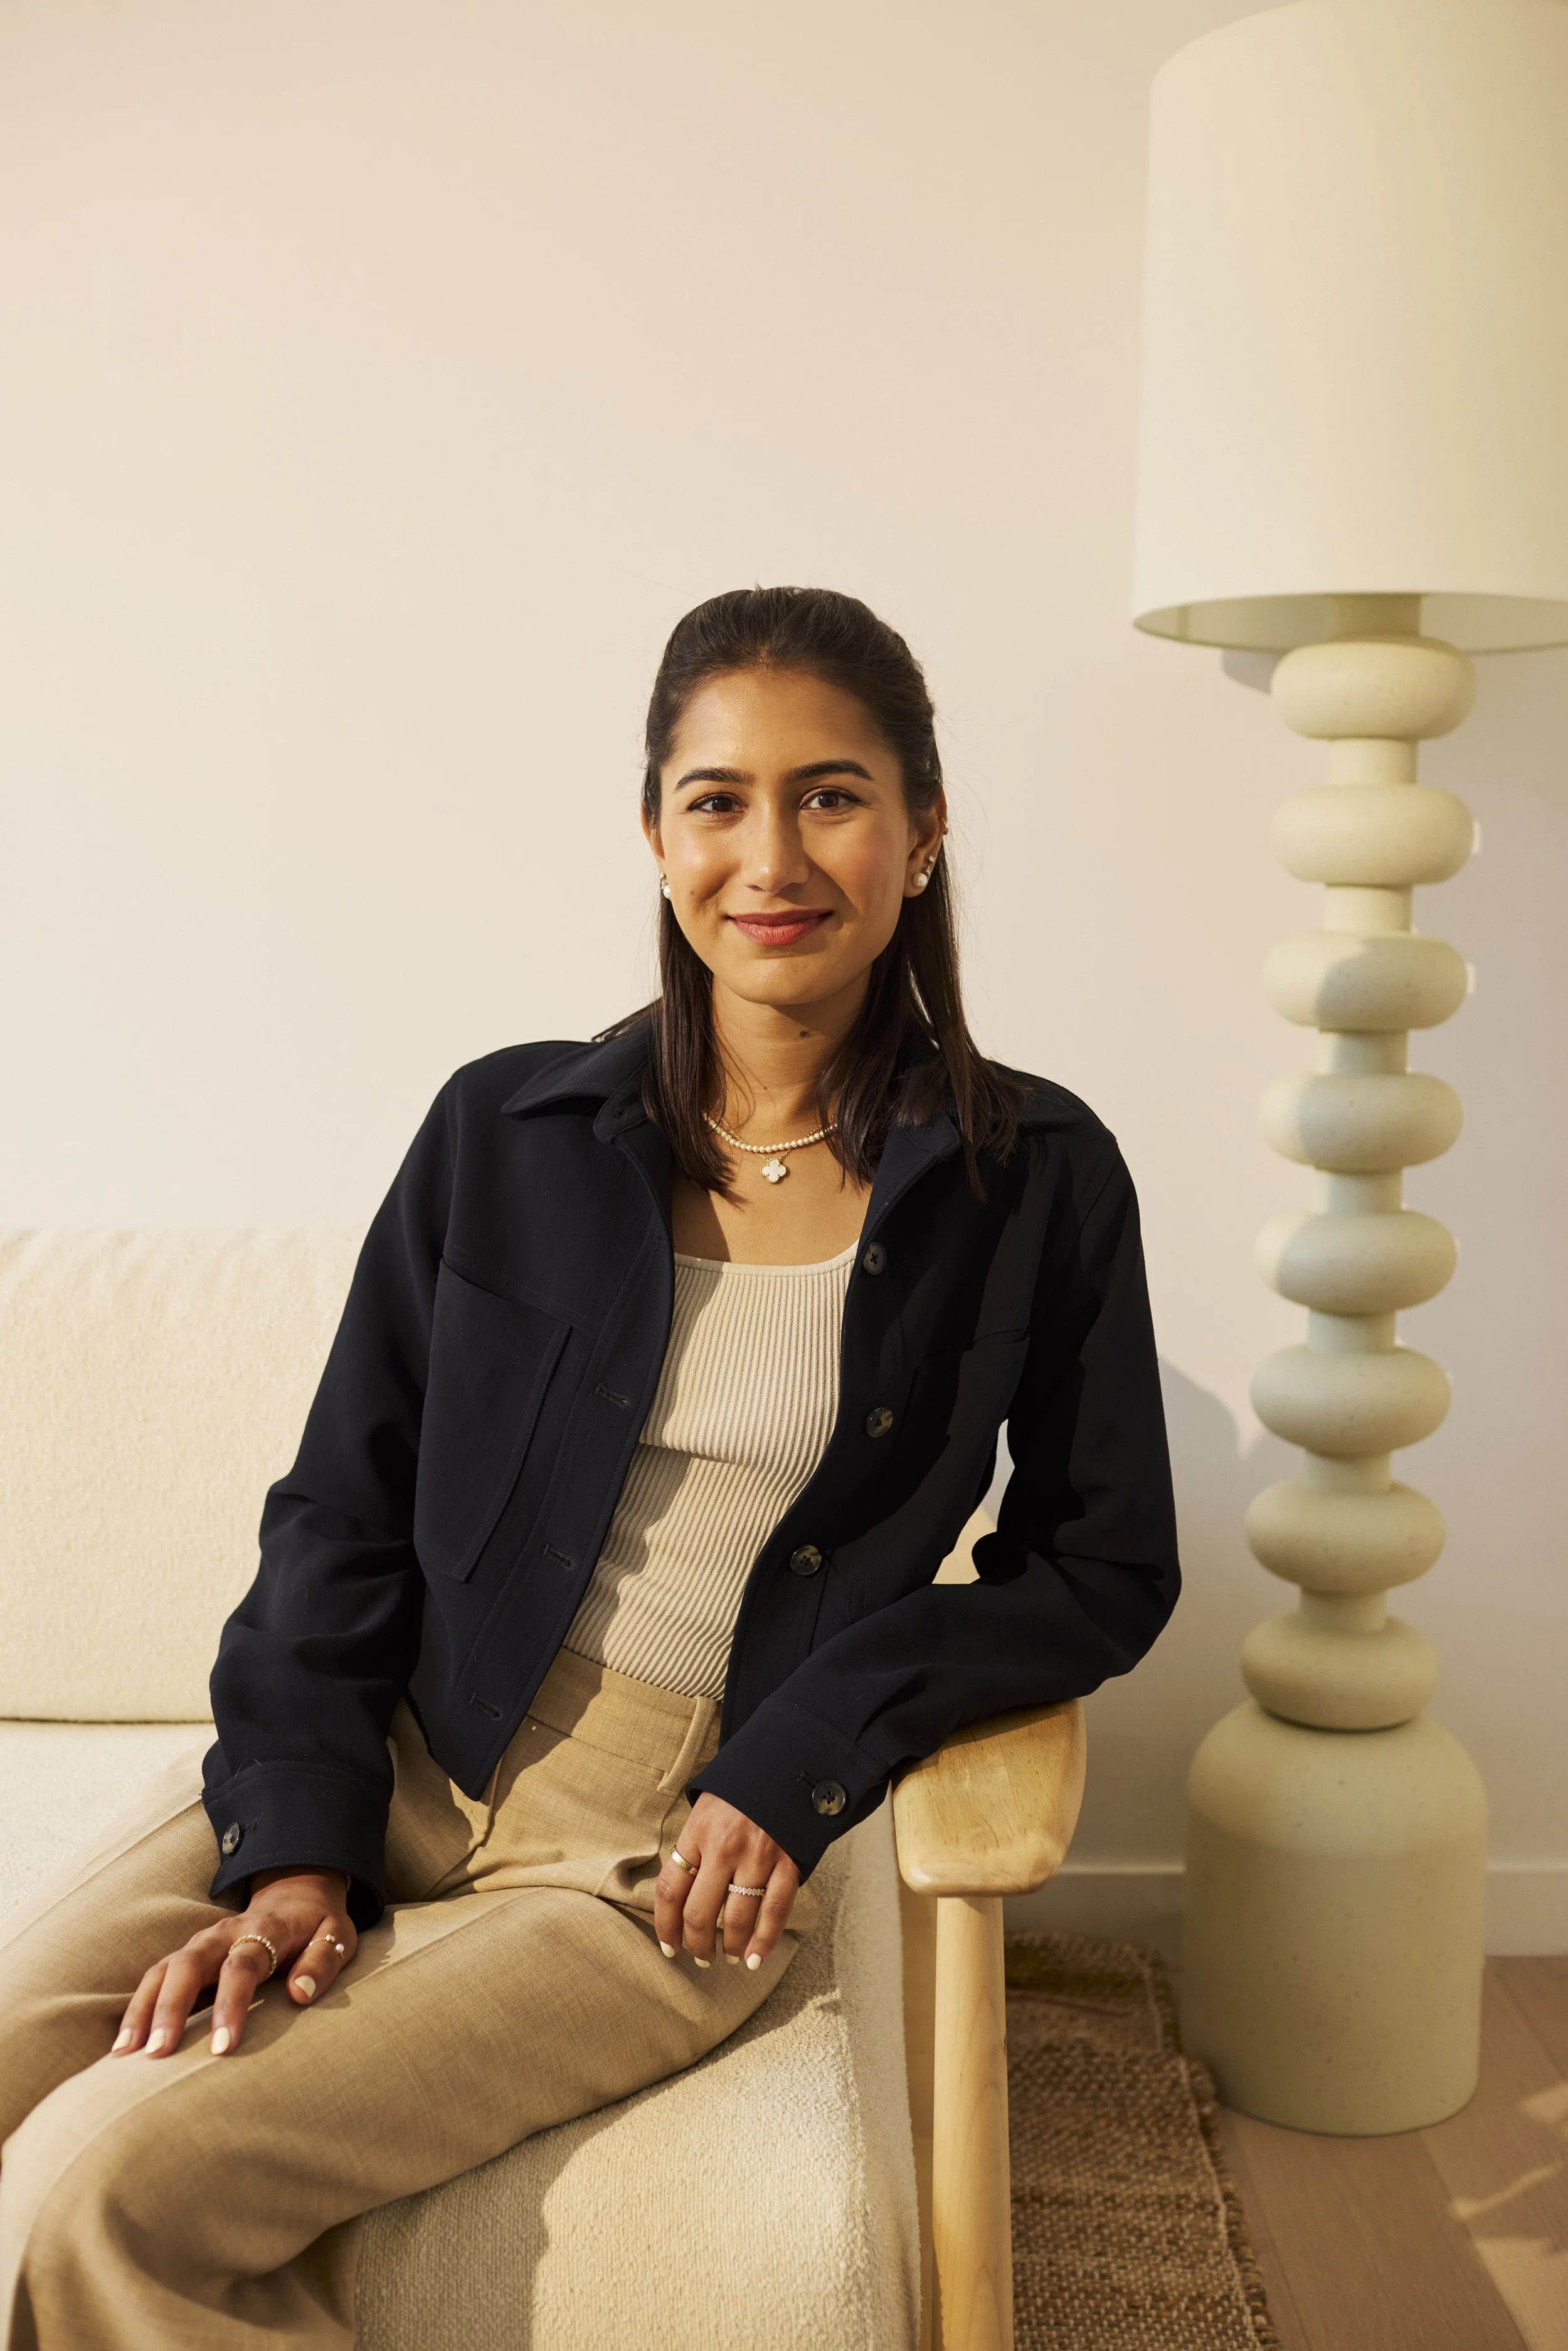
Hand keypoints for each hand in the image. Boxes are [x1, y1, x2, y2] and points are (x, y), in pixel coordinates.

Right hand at [111, 1867, 355, 2057]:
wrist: (296, 1893)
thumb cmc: (317, 1925)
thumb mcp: (336, 1935)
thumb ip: (322, 1962)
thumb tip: (300, 1994)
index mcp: (263, 1930)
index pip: (242, 1966)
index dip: (230, 2005)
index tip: (221, 2047)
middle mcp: (223, 1934)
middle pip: (189, 1964)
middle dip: (171, 2007)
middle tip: (158, 2052)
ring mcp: (200, 1944)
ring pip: (162, 1970)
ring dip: (143, 2009)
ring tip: (125, 2054)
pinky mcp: (187, 1956)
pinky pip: (155, 1979)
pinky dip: (136, 2009)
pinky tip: (123, 2046)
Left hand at [654, 1793, 797, 1971]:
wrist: (788, 1762)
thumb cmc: (740, 1790)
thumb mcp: (705, 1809)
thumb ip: (693, 1847)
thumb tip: (679, 1897)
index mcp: (698, 1831)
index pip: (671, 1890)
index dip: (666, 1926)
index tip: (669, 1947)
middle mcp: (725, 1847)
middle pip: (700, 1913)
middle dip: (697, 1945)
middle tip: (701, 1957)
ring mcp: (759, 1856)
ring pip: (737, 1919)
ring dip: (730, 1947)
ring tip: (729, 1956)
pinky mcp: (789, 1862)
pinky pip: (775, 1912)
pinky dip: (764, 1941)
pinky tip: (754, 1958)